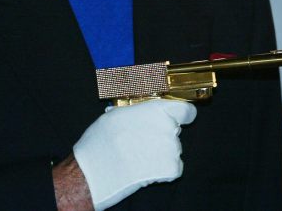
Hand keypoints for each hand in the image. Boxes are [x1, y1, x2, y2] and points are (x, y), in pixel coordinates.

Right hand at [72, 99, 196, 209]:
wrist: (95, 172)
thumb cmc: (101, 142)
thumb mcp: (117, 115)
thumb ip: (139, 112)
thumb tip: (142, 112)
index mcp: (157, 110)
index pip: (186, 111)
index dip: (182, 116)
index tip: (177, 119)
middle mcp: (168, 127)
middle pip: (174, 131)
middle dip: (162, 137)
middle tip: (142, 143)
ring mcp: (172, 148)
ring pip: (173, 150)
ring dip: (161, 154)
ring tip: (138, 158)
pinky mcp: (171, 168)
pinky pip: (174, 168)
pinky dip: (163, 171)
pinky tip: (144, 169)